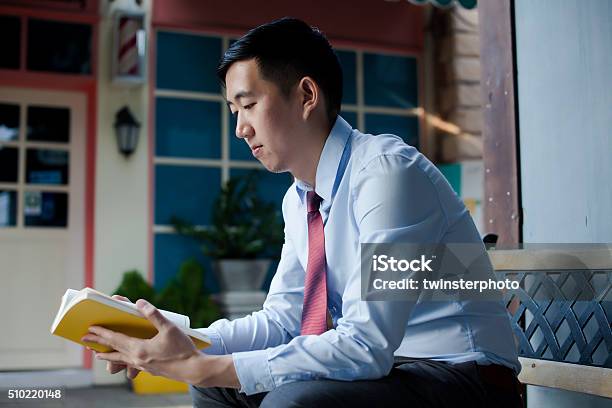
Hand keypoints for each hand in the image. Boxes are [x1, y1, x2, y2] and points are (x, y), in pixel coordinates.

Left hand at [82, 298, 226, 384]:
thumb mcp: (169, 328)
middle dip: (98, 344)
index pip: (115, 339)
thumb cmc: (182, 349)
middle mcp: (137, 359)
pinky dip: (122, 360)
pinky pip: (131, 364)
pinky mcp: (150, 370)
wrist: (193, 370)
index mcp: (139, 349)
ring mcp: (143, 366)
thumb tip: (139, 302)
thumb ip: (153, 314)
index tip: (89, 329)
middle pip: (113, 350)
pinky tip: (126, 360)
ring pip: (121, 360)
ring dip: (108, 356)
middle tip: (85, 340)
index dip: (102, 333)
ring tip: (99, 354)